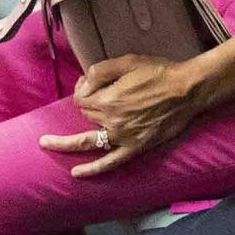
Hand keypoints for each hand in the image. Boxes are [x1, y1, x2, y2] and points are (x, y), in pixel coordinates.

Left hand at [35, 48, 234, 176]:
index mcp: (108, 100)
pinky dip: (93, 169)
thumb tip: (84, 83)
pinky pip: (110, 162)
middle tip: (95, 95)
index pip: (81, 98)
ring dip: (67, 143)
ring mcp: (122, 137)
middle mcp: (111, 121)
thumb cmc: (159, 72)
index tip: (91, 83)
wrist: (188, 90)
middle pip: (86, 115)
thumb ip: (100, 70)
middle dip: (86, 105)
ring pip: (89, 140)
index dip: (83, 89)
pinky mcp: (135, 147)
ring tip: (47, 144)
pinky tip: (76, 173)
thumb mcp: (128, 61)